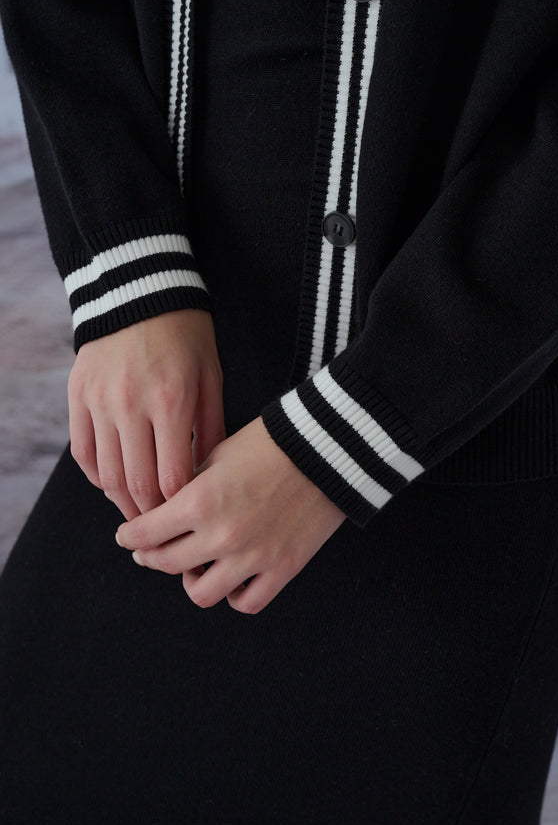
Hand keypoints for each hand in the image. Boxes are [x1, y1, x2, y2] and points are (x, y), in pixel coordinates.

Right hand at [67, 309, 225, 520]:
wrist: (140, 291)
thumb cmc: (187, 336)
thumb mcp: (211, 378)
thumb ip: (212, 430)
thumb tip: (209, 480)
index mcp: (172, 401)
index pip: (172, 478)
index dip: (179, 508)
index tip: (188, 520)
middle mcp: (131, 405)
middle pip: (136, 484)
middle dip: (151, 517)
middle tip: (163, 533)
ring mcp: (100, 402)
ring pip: (106, 475)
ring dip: (123, 504)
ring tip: (140, 517)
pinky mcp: (78, 396)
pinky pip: (84, 452)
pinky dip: (98, 476)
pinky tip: (114, 485)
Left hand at [115, 416, 346, 613]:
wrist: (327, 448)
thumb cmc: (271, 443)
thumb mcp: (217, 454)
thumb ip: (187, 486)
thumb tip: (162, 507)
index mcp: (199, 501)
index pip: (144, 533)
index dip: (129, 535)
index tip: (128, 535)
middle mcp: (221, 535)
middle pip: (165, 563)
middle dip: (151, 555)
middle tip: (151, 550)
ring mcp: (253, 557)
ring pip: (200, 593)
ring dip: (190, 580)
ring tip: (194, 567)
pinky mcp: (283, 568)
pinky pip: (247, 603)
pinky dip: (234, 595)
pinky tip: (231, 580)